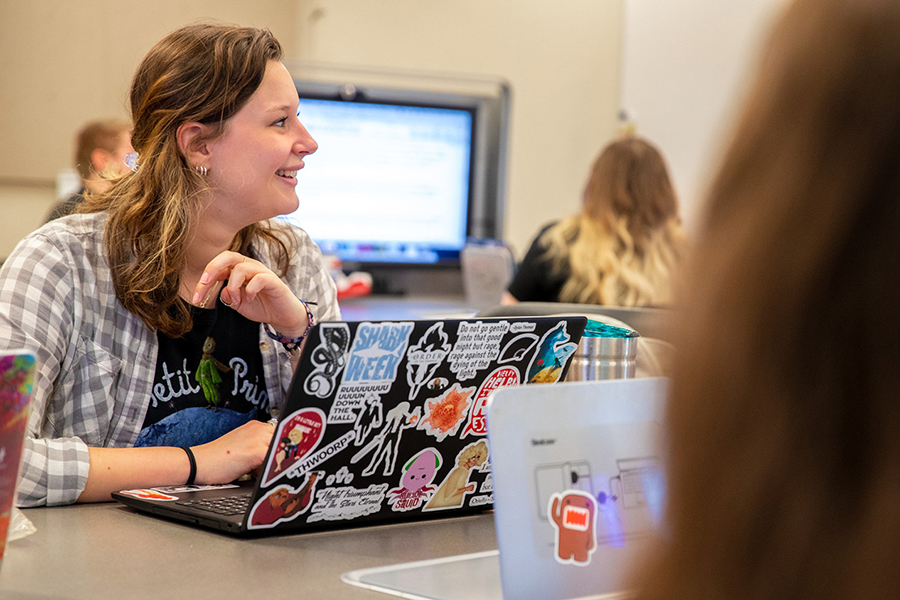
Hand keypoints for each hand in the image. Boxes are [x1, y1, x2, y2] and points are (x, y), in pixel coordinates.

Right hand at [191, 420, 276, 484]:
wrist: (198, 463)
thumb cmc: (217, 459)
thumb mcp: (242, 447)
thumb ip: (259, 448)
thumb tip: (276, 459)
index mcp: (255, 426)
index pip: (281, 435)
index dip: (281, 449)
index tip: (281, 459)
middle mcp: (259, 429)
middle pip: (284, 442)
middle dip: (280, 456)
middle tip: (265, 468)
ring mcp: (258, 439)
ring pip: (282, 451)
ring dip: (276, 463)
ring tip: (257, 471)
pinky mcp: (256, 452)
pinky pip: (275, 460)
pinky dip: (273, 469)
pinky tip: (259, 474)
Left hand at [192, 251, 308, 336]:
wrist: (282, 315)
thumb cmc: (260, 306)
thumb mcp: (238, 303)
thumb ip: (228, 297)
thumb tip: (221, 292)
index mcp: (238, 270)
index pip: (218, 267)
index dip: (204, 280)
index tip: (196, 296)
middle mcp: (249, 267)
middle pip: (228, 256)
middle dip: (212, 268)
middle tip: (204, 283)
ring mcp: (261, 272)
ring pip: (241, 268)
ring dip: (233, 286)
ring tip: (238, 301)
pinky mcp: (273, 280)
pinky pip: (259, 278)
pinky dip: (250, 289)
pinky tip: (249, 299)